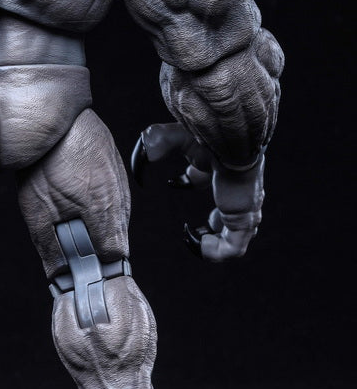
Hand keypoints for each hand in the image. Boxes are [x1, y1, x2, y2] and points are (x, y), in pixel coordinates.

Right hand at [131, 122, 264, 261]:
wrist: (237, 146)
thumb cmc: (209, 138)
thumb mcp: (175, 136)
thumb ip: (155, 141)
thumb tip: (144, 155)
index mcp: (219, 166)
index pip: (206, 176)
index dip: (189, 181)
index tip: (173, 182)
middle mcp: (234, 188)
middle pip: (229, 211)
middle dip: (215, 224)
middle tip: (197, 230)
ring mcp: (242, 207)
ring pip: (235, 234)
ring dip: (214, 242)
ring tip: (195, 241)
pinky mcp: (243, 221)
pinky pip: (233, 248)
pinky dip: (214, 252)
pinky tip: (197, 244)